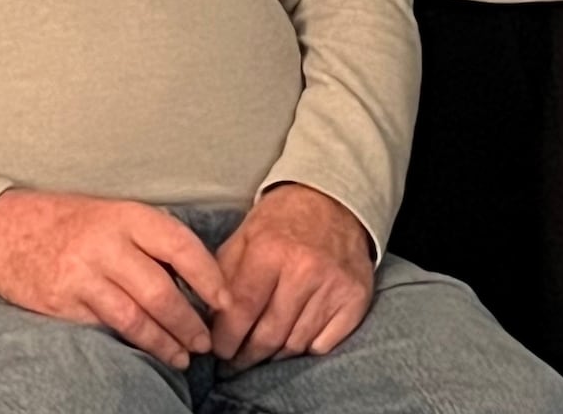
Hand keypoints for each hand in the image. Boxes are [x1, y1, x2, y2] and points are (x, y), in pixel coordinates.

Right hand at [0, 189, 226, 368]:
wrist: (3, 229)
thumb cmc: (68, 221)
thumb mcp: (113, 213)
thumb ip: (149, 238)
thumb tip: (196, 275)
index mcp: (126, 215)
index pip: (180, 246)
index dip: (208, 276)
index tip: (226, 300)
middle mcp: (106, 244)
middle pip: (160, 290)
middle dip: (190, 321)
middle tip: (208, 340)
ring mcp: (83, 275)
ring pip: (136, 317)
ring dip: (166, 341)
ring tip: (184, 355)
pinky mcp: (64, 303)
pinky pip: (106, 328)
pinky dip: (133, 343)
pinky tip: (150, 351)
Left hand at [210, 183, 373, 369]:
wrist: (334, 201)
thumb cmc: (282, 221)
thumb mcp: (245, 235)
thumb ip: (224, 275)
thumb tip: (207, 319)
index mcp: (270, 249)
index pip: (241, 311)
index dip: (225, 339)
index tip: (218, 350)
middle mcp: (305, 269)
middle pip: (268, 335)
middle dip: (246, 355)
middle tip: (235, 361)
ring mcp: (333, 285)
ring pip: (294, 345)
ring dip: (274, 355)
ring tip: (261, 351)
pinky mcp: (355, 299)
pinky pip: (322, 345)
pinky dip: (305, 348)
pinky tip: (293, 338)